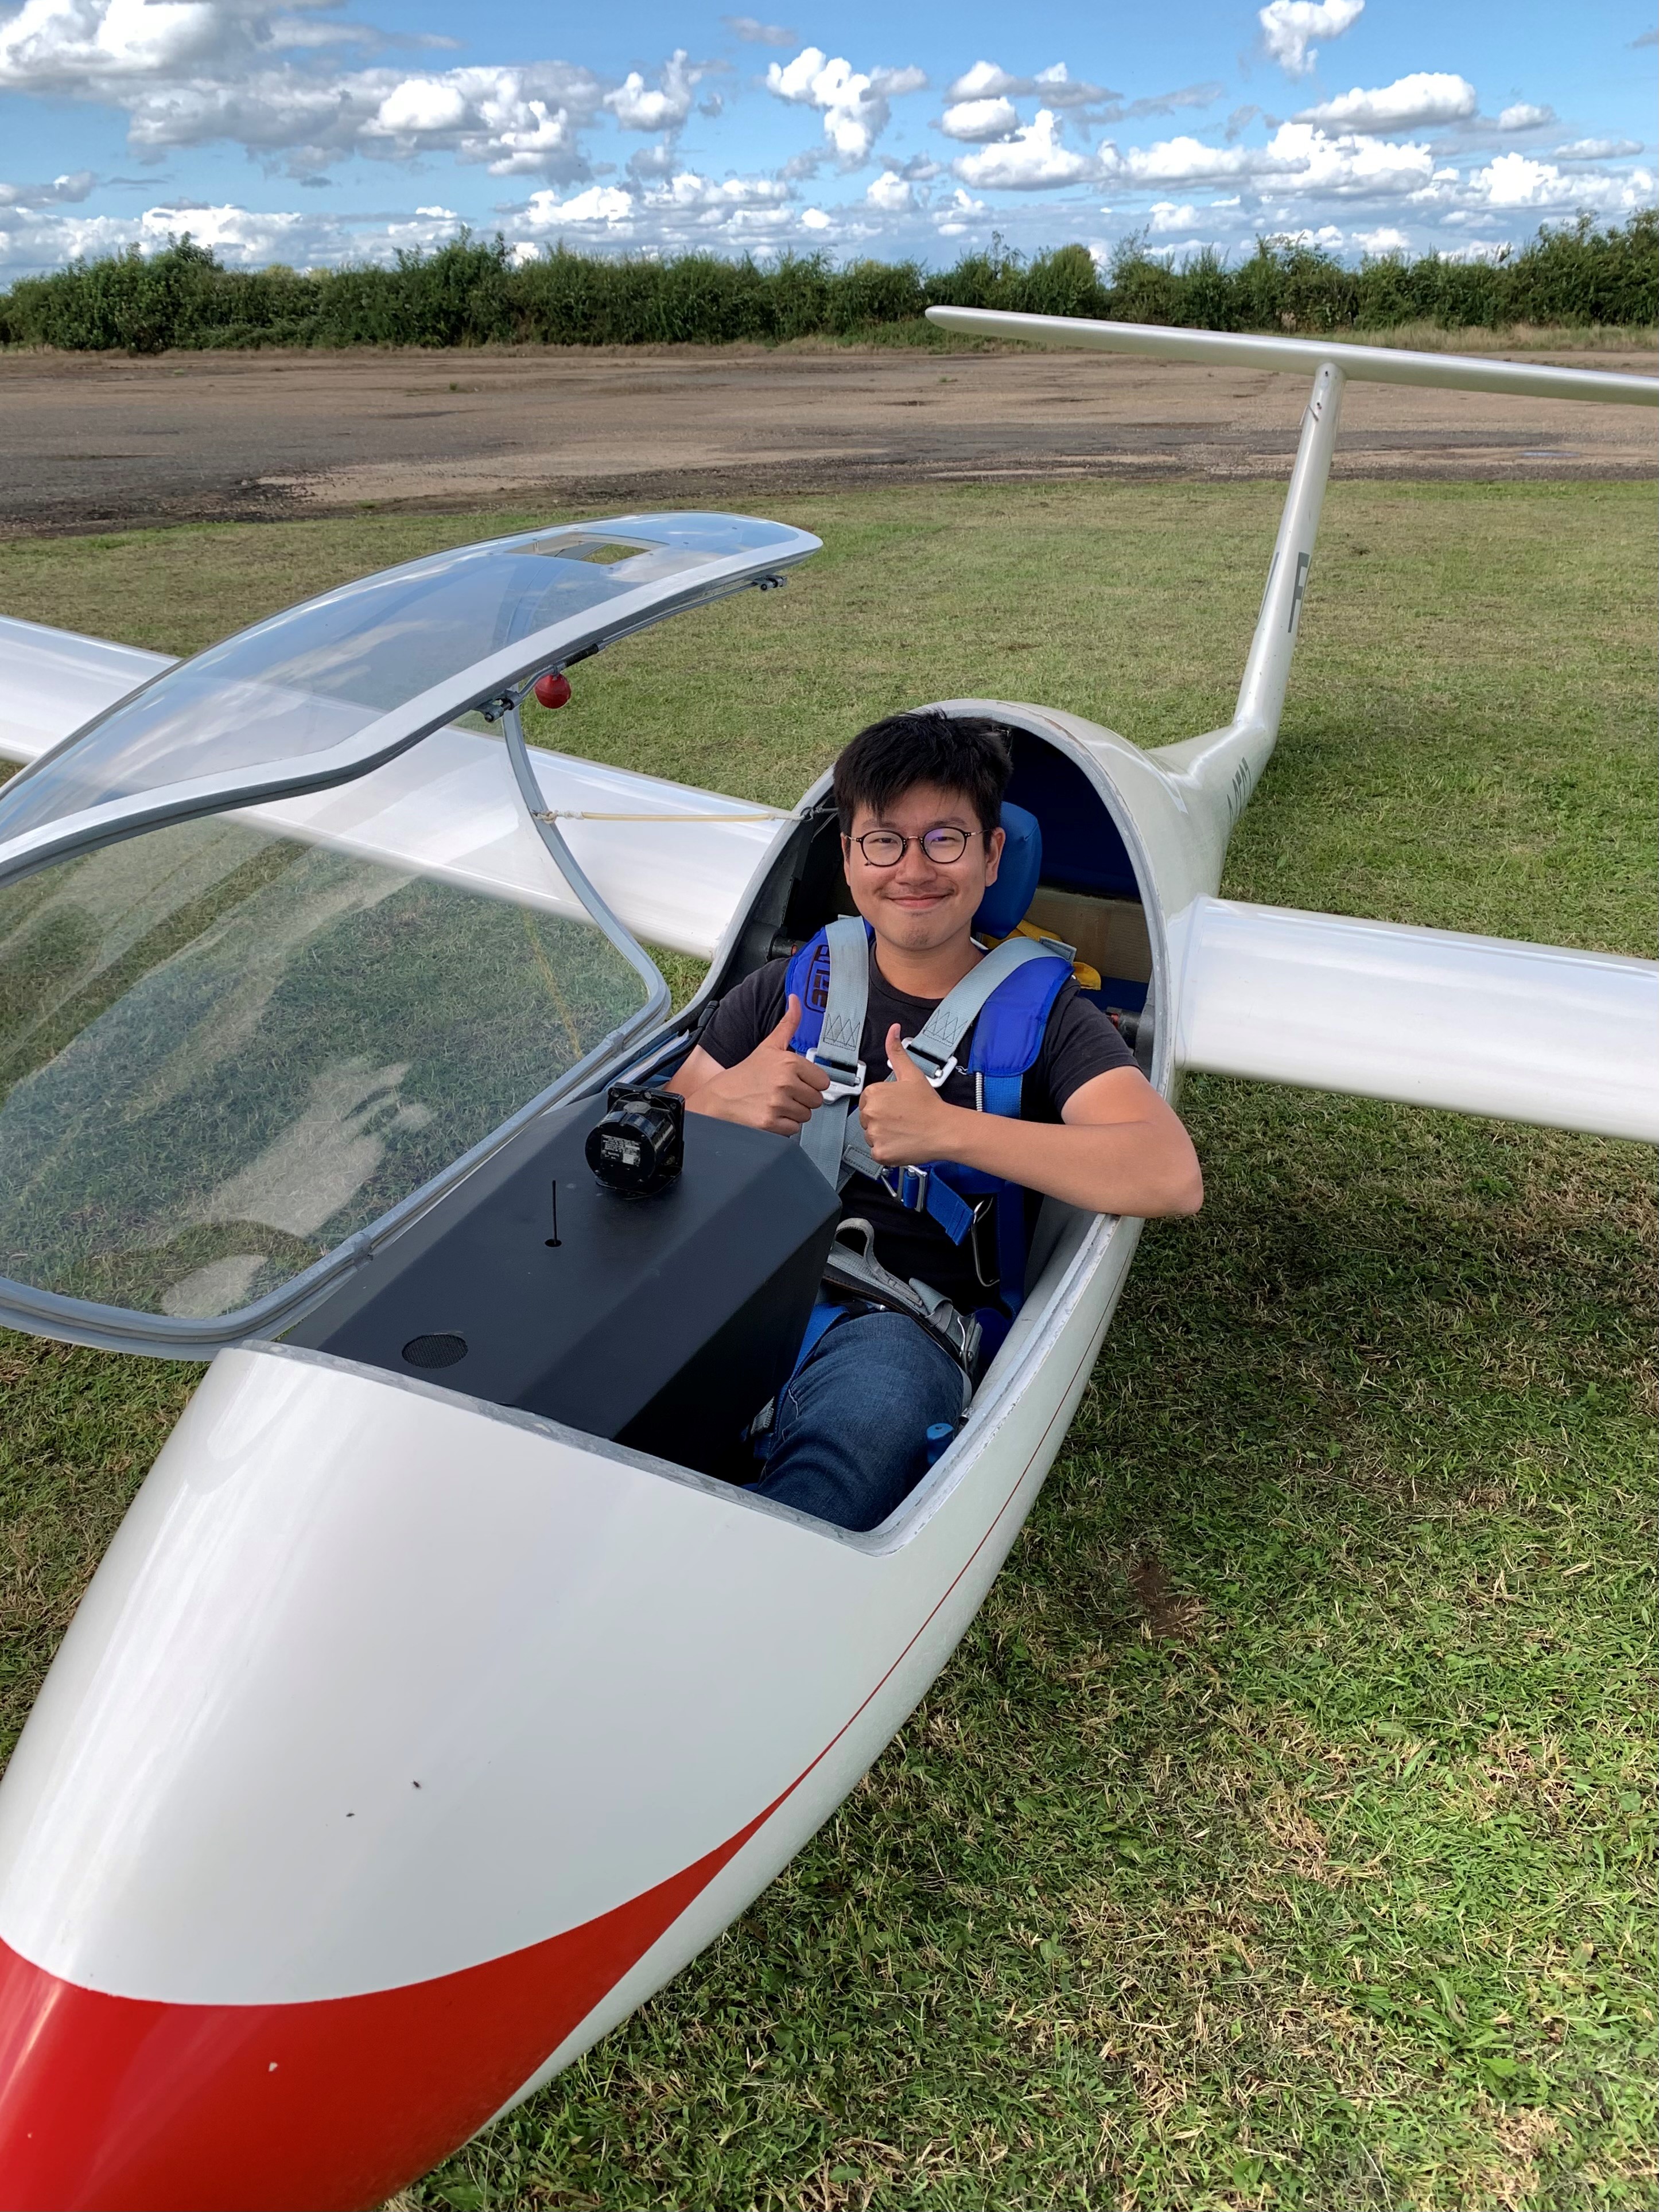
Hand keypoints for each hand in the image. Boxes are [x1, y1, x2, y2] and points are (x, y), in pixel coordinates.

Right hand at [680, 995, 830, 1135]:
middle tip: (781, 1094)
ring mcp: (778, 1103)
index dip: (809, 1083)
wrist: (718, 1098)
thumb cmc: (745, 1074)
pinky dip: (783, 1126)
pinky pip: (794, 1129)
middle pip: (816, 1100)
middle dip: (801, 1099)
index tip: (793, 1081)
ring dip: (793, 1113)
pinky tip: (769, 1115)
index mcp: (789, 1062)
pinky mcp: (771, 1123)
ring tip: (774, 1104)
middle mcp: (785, 1082)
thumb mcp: (769, 1046)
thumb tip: (796, 999)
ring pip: (806, 1115)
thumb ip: (788, 1024)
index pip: (823, 1081)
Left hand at [858, 1025, 958, 1166]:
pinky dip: (887, 1151)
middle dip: (882, 1120)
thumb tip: (893, 1031)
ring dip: (884, 1135)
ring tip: (904, 1131)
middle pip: (868, 1119)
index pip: (868, 1101)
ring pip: (871, 1136)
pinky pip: (876, 1153)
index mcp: (874, 1093)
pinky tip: (902, 1142)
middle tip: (903, 1120)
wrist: (946, 1130)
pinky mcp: (880, 1153)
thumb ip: (897, 1052)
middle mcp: (870, 1113)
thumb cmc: (930, 1105)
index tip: (898, 1108)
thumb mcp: (912, 1074)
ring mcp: (874, 1134)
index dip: (884, 1105)